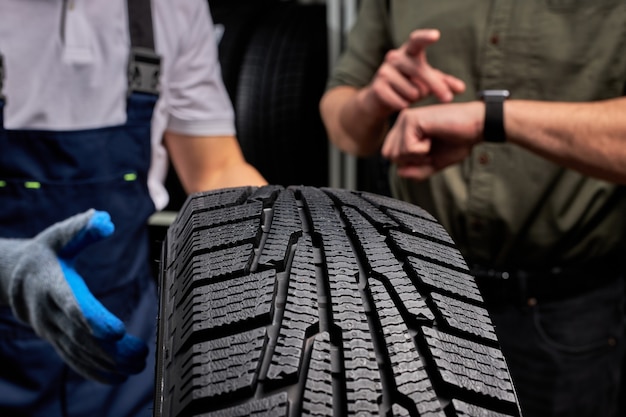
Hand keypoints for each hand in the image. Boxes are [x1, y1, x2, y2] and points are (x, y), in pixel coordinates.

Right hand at [0, 210, 148, 383]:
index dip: (93, 319)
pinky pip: (74, 360)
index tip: (116, 331)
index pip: (72, 306)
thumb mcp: (62, 235)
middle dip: (110, 348)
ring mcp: (51, 330)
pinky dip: (95, 371)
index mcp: (52, 284)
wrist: (16, 276)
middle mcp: (49, 312)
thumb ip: (82, 228)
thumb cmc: (48, 252)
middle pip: (80, 335)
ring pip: (79, 352)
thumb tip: (105, 221)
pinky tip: (119, 377)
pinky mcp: (57, 339)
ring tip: (138, 365)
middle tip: (139, 353)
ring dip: (108, 362)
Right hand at [364, 29, 465, 114]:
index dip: (425, 37)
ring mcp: (384, 72)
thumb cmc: (408, 84)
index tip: (436, 35)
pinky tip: (400, 102)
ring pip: (412, 91)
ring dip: (415, 97)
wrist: (379, 98)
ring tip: (409, 95)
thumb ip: (444, 83)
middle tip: (447, 99)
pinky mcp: (377, 88)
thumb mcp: (427, 81)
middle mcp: (395, 57)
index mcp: (409, 51)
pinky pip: (401, 101)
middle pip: (421, 71)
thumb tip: (461, 88)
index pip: (417, 40)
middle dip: (436, 87)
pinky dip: (404, 105)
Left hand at [381, 101, 483, 180]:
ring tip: (431, 143)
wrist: (477, 126)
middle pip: (389, 155)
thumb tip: (400, 172)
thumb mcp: (434, 163)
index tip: (428, 154)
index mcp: (405, 131)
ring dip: (417, 156)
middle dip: (411, 161)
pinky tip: (432, 138)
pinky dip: (422, 150)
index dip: (409, 163)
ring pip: (396, 153)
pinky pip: (406, 148)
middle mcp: (402, 123)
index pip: (391, 155)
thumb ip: (415, 171)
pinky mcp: (411, 119)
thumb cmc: (459, 140)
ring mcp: (405, 119)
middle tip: (430, 150)